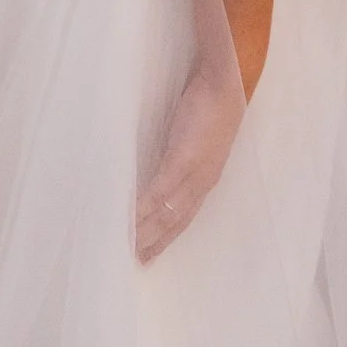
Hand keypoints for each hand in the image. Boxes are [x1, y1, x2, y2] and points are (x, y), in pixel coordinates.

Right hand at [135, 60, 247, 262]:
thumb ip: (181, 156)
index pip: (184, 218)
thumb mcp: (196, 138)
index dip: (166, 238)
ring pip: (166, 214)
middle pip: (175, 223)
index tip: (148, 256)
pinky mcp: (183, 159)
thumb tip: (164, 167)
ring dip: (144, 234)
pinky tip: (128, 222)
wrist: (221, 81)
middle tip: (132, 264)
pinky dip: (143, 210)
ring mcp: (194, 173)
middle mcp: (203, 183)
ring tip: (124, 249)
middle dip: (153, 244)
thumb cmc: (209, 105)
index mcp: (206, 179)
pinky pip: (159, 192)